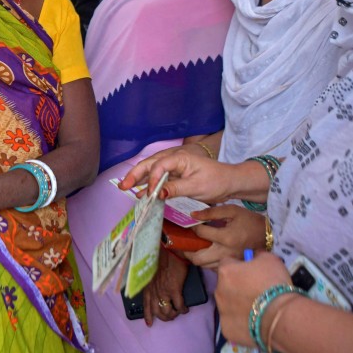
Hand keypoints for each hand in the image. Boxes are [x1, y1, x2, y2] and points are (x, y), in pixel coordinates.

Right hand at [120, 149, 236, 203]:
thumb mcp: (196, 186)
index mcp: (179, 157)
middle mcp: (173, 158)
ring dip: (138, 178)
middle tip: (123, 186)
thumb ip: (175, 188)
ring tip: (124, 187)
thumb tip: (157, 194)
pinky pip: (157, 177)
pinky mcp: (174, 174)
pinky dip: (147, 183)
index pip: (159, 166)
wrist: (229, 181)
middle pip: (149, 164)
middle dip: (135, 174)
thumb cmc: (216, 181)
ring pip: (150, 169)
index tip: (150, 194)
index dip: (151, 180)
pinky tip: (139, 190)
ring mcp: (172, 166)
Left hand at [142, 249, 190, 324]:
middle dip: (165, 317)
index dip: (148, 316)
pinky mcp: (174, 290)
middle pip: (158, 312)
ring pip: (168, 312)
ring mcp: (163, 291)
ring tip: (178, 312)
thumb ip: (154, 284)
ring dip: (174, 315)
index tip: (149, 324)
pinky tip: (185, 309)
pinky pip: (179, 306)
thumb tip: (159, 292)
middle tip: (171, 316)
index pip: (145, 306)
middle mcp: (154, 291)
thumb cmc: (163, 260)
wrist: (171, 252)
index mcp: (148, 287)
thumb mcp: (152, 273)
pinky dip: (183, 310)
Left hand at [183, 205, 266, 268]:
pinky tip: (206, 253)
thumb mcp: (233, 211)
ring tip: (193, 247)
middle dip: (187, 251)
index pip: (201, 233)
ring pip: (204, 266)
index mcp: (226, 237)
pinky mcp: (232, 266)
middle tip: (184, 242)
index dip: (193, 227)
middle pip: (197, 258)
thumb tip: (193, 215)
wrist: (269, 236)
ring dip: (196, 257)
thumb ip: (212, 212)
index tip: (191, 223)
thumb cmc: (250, 221)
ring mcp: (229, 262)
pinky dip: (206, 262)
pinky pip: (213, 268)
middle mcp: (225, 252)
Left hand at [216, 251, 290, 345]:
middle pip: (225, 285)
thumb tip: (253, 256)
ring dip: (237, 305)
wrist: (281, 316)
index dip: (239, 267)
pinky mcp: (226, 330)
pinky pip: (232, 323)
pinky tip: (255, 323)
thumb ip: (257, 256)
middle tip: (255, 292)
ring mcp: (221, 312)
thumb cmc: (274, 284)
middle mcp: (218, 290)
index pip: (227, 263)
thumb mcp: (270, 259)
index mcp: (225, 271)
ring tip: (257, 309)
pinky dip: (241, 323)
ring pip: (227, 305)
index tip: (251, 272)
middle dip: (237, 287)